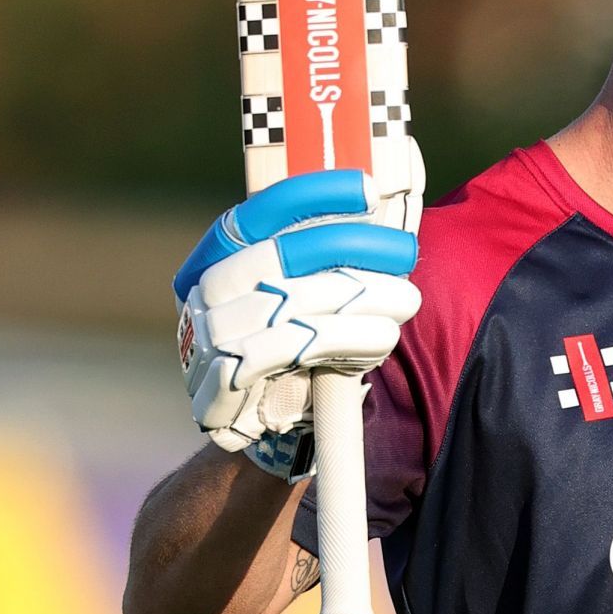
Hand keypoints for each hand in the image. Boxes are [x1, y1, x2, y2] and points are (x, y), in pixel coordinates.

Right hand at [174, 153, 422, 478]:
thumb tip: (381, 209)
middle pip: (284, 254)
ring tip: (407, 298)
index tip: (366, 188)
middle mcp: (206, 291)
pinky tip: (384, 335)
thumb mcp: (298, 293)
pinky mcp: (222, 383)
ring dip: (366, 297)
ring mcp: (207, 338)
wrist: (256, 424)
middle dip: (354, 245)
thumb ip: (322, 257)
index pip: (262, 211)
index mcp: (218, 256)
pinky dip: (351, 337)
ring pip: (299, 301)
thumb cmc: (292, 345)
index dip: (313, 194)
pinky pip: (297, 349)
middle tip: (406, 250)